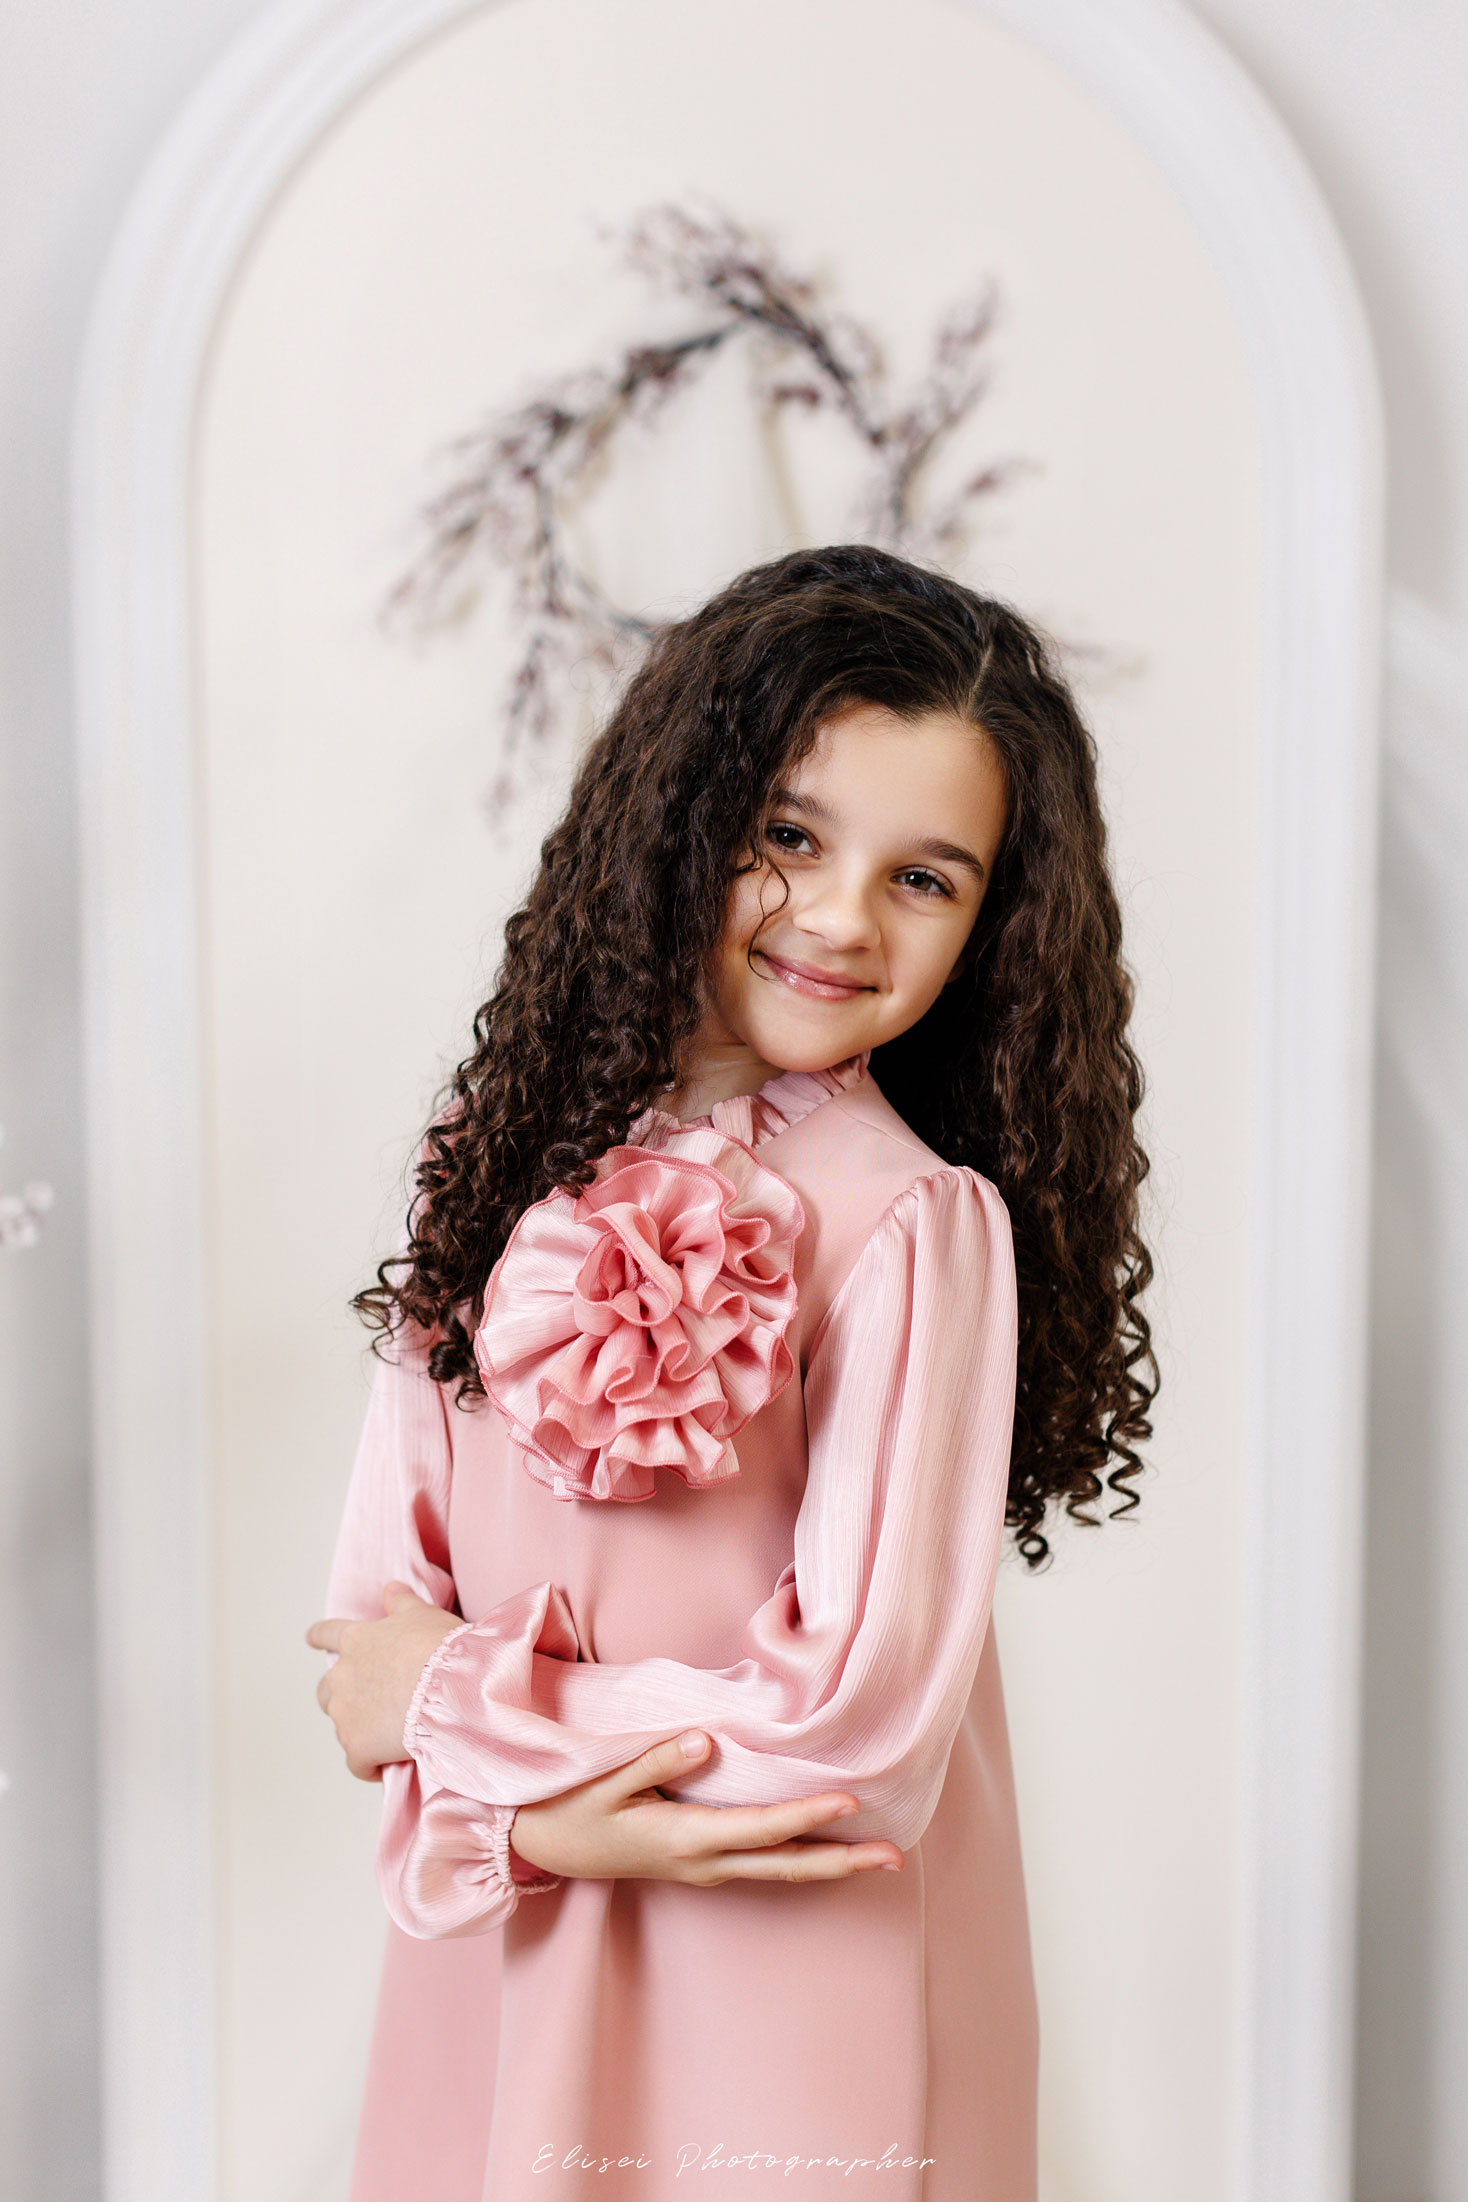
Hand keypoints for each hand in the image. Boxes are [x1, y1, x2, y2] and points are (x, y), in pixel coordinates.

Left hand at [306, 1582, 463, 1780]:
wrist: (449, 1688)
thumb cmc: (439, 1647)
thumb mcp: (422, 1614)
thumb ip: (402, 1602)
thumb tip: (391, 1587)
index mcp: (356, 1641)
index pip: (326, 1634)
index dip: (319, 1636)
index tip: (311, 1639)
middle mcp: (341, 1676)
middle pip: (326, 1689)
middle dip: (339, 1694)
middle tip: (365, 1701)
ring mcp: (345, 1714)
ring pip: (341, 1725)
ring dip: (358, 1729)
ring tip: (385, 1734)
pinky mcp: (357, 1747)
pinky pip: (357, 1763)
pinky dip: (368, 1766)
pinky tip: (382, 1767)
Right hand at [505, 1730, 904, 1885]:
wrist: (543, 1846)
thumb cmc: (572, 1807)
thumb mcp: (606, 1780)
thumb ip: (655, 1760)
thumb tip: (706, 1743)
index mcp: (683, 1840)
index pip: (759, 1829)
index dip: (805, 1817)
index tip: (847, 1803)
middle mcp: (703, 1863)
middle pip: (785, 1868)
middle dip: (841, 1863)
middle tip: (895, 1857)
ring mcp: (704, 1868)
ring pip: (778, 1871)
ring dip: (829, 1864)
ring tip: (879, 1855)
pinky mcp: (701, 1863)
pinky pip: (761, 1864)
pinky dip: (800, 1858)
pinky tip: (824, 1848)